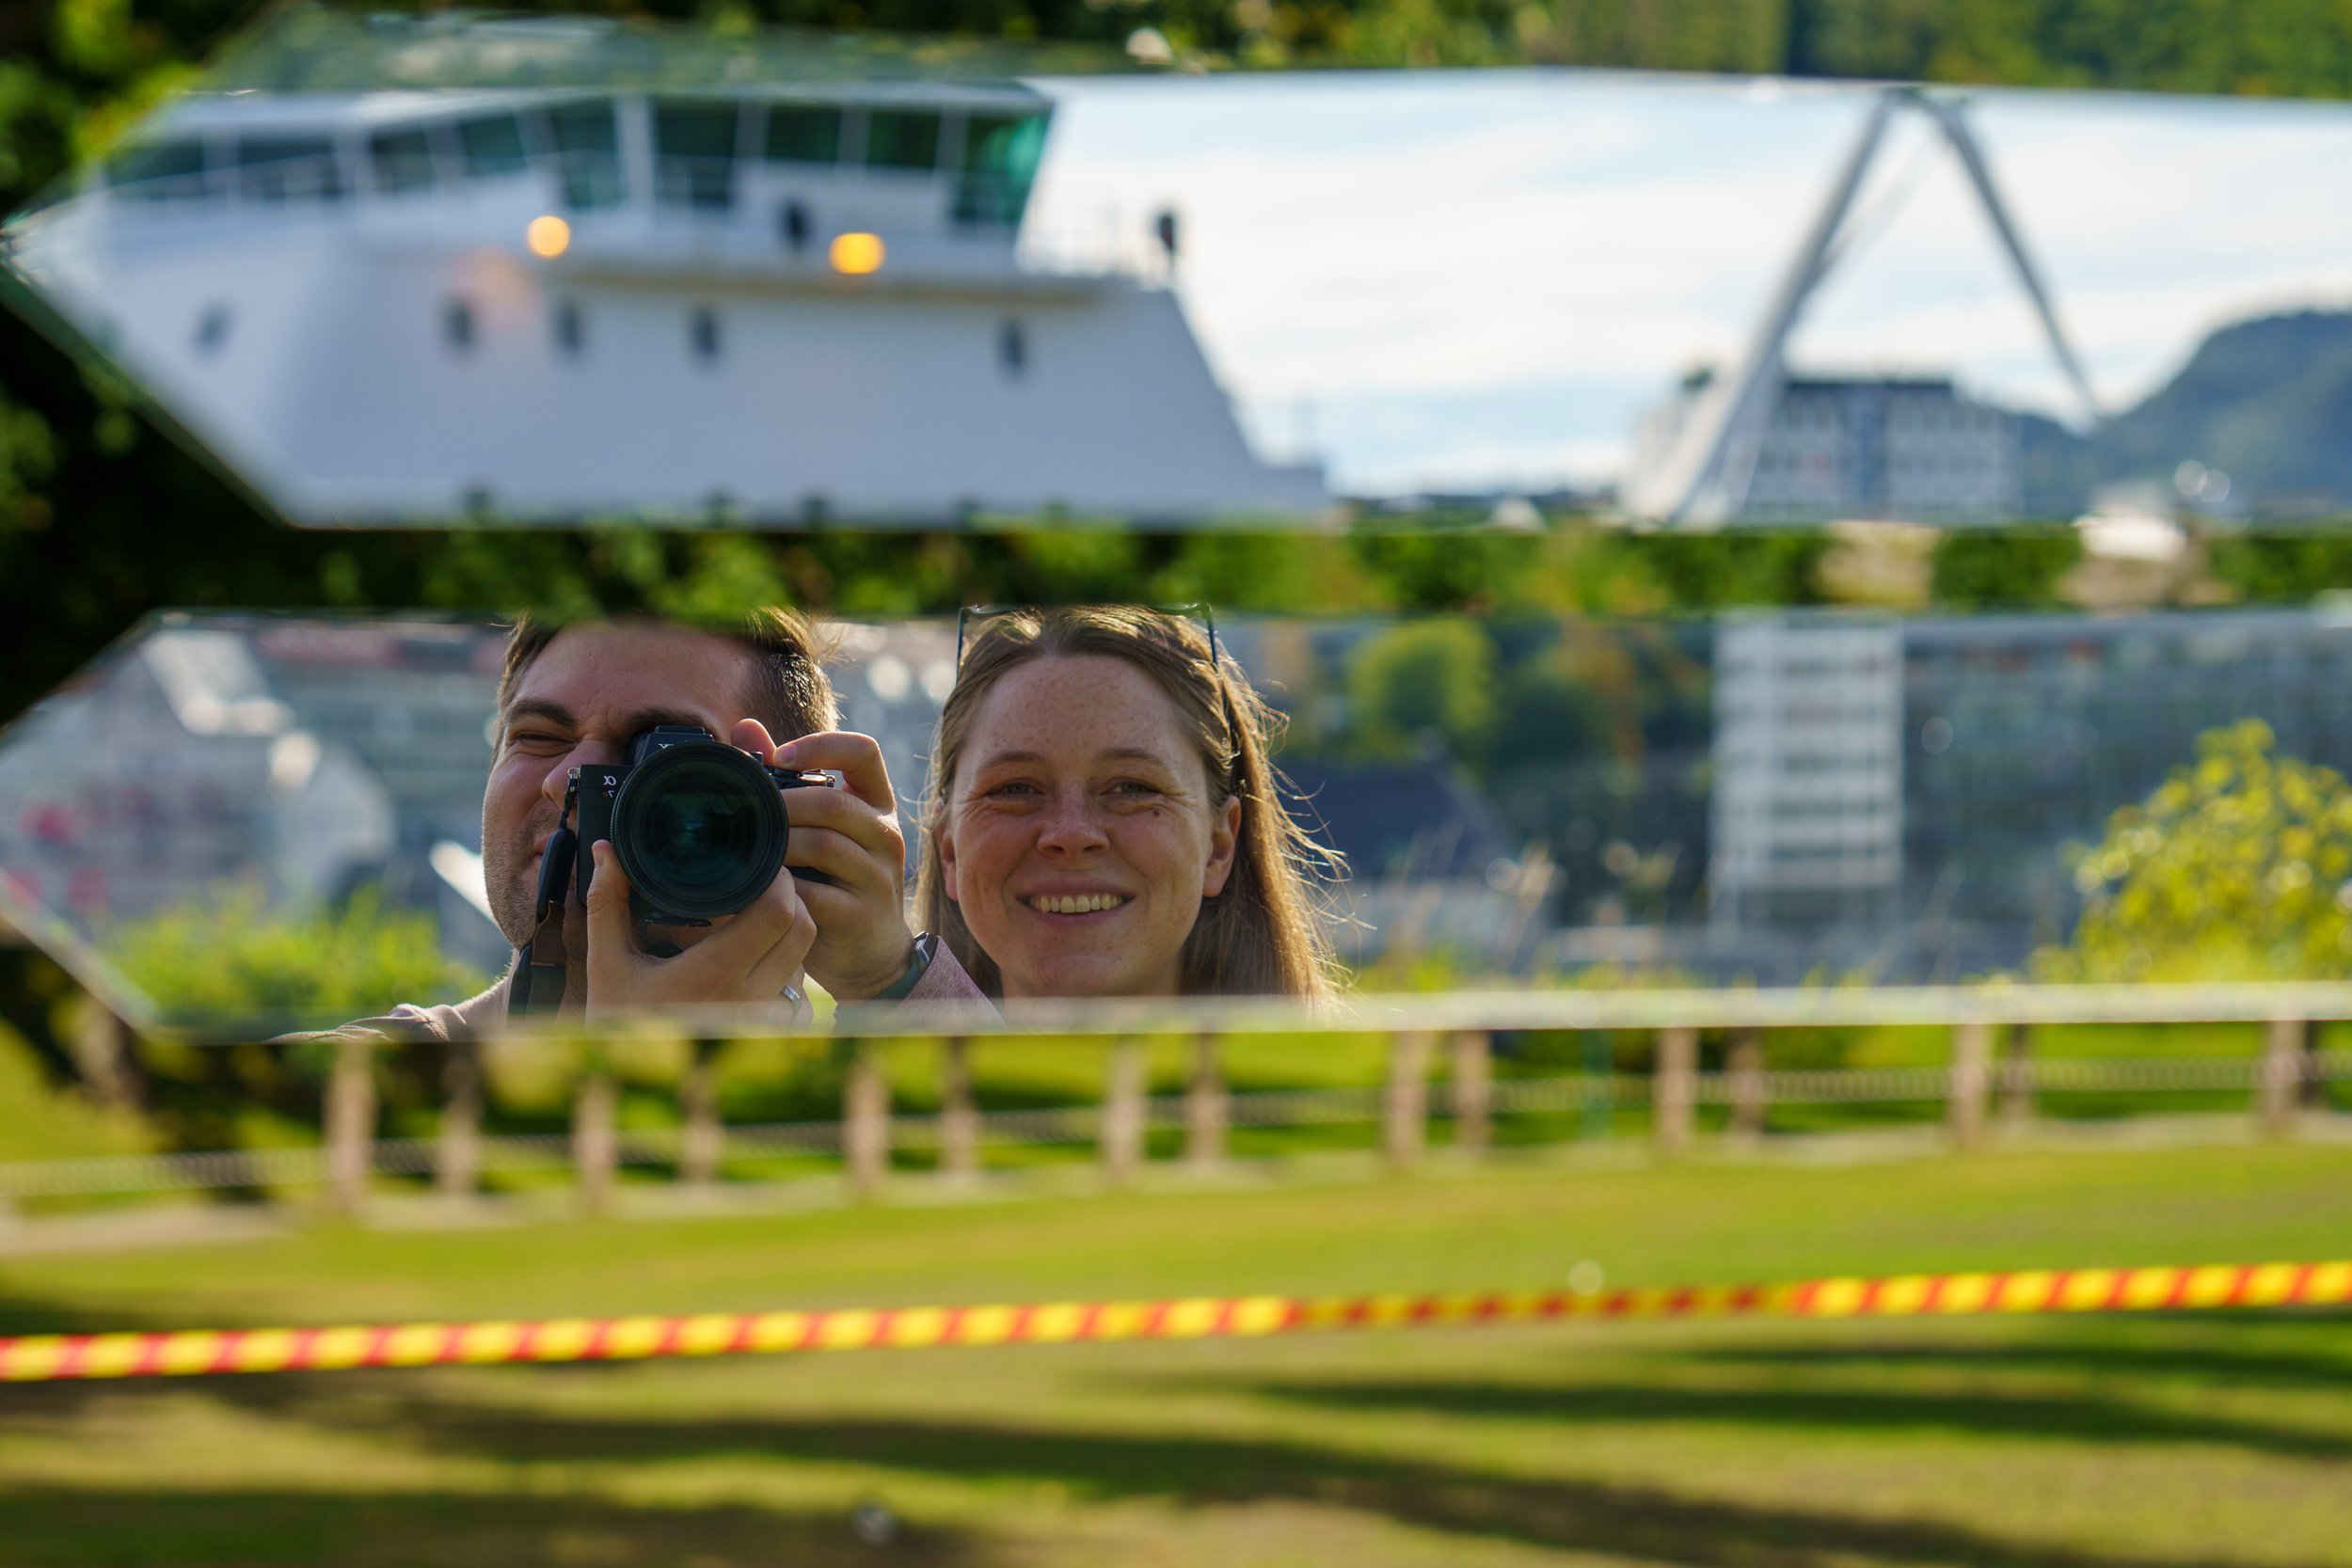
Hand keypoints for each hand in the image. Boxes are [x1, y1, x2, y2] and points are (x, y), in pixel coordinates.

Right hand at [580, 839, 814, 1020]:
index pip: (778, 913)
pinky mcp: (768, 1033)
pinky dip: (787, 968)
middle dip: (792, 898)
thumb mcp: (607, 963)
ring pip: (804, 959)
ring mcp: (763, 1019)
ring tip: (758, 918)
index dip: (779, 880)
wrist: (631, 1082)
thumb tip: (606, 851)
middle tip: (766, 883)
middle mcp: (749, 999)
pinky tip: (757, 957)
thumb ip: (607, 904)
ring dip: (790, 934)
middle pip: (803, 930)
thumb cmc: (617, 1021)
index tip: (763, 864)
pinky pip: (798, 990)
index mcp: (714, 974)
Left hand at [762, 727, 917, 1001]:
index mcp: (876, 803)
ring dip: (778, 846)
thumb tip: (745, 729)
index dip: (821, 745)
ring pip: (825, 845)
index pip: (864, 752)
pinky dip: (781, 889)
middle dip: (782, 806)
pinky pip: (816, 894)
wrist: (870, 954)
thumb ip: (785, 779)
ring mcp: (878, 875)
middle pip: (834, 802)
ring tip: (748, 851)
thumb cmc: (834, 881)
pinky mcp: (863, 913)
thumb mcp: (818, 828)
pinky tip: (759, 889)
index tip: (779, 757)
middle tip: (744, 813)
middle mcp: (886, 833)